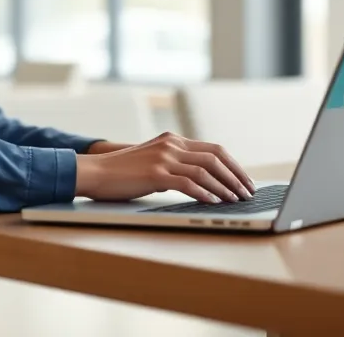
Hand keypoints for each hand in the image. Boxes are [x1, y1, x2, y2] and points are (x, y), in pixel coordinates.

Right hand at [75, 132, 255, 204]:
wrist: (95, 172)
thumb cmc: (122, 173)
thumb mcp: (152, 162)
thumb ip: (173, 166)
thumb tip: (195, 182)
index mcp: (173, 140)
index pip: (213, 150)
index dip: (233, 165)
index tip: (244, 180)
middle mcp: (171, 145)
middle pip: (215, 158)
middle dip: (235, 176)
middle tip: (247, 192)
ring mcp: (164, 158)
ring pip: (205, 170)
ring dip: (224, 187)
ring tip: (236, 200)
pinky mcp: (155, 173)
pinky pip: (188, 183)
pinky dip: (204, 193)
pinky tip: (213, 202)